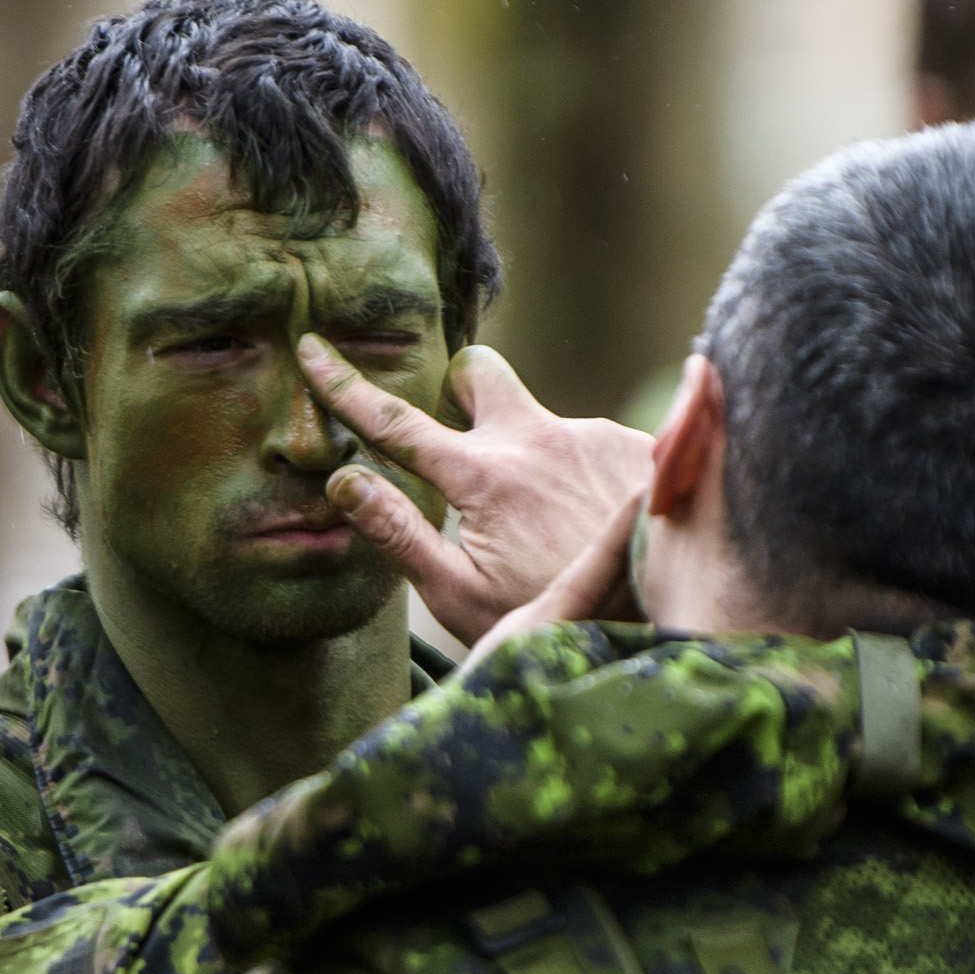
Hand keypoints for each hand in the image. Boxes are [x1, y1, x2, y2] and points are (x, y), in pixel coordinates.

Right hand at [299, 337, 652, 643]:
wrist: (660, 624)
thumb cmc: (549, 619)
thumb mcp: (459, 596)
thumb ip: (398, 534)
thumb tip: (343, 480)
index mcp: (484, 477)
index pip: (397, 422)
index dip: (346, 387)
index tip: (313, 349)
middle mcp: (538, 439)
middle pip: (479, 371)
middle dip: (462, 390)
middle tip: (465, 442)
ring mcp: (592, 435)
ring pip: (541, 422)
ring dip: (535, 461)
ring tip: (556, 533)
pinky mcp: (637, 442)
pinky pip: (592, 443)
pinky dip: (584, 476)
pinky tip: (595, 526)